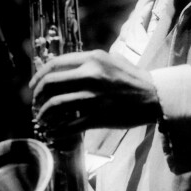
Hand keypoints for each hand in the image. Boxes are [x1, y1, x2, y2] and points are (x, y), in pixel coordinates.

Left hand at [28, 50, 161, 138]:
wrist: (157, 96)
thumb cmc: (133, 78)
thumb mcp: (112, 59)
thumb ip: (89, 61)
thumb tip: (63, 67)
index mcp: (92, 59)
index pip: (55, 64)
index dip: (39, 75)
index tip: (33, 86)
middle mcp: (91, 75)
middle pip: (50, 83)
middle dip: (37, 96)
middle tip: (35, 104)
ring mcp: (95, 97)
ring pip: (56, 105)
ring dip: (44, 114)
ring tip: (41, 119)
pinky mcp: (100, 116)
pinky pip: (70, 125)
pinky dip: (57, 130)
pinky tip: (53, 132)